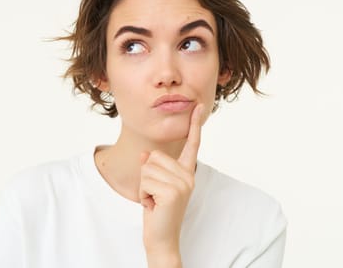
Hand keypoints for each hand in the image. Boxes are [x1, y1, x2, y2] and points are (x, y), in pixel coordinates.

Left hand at [139, 104, 203, 259]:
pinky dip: (143, 195)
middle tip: (155, 195)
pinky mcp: (173, 192)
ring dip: (144, 186)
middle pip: (154, 157)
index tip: (199, 106)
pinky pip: (146, 181)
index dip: (194, 124)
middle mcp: (188, 176)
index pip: (192, 144)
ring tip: (154, 200)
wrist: (161, 238)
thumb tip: (145, 154)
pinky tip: (153, 205)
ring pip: (147, 168)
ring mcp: (183, 184)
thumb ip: (153, 167)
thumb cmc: (158, 211)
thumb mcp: (154, 184)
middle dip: (146, 176)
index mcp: (186, 172)